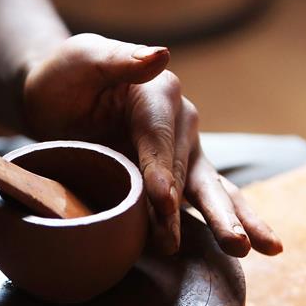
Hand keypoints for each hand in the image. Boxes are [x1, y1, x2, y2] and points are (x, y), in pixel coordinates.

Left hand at [23, 33, 281, 256]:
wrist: (57, 98)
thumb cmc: (66, 76)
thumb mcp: (84, 58)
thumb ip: (119, 59)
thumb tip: (162, 55)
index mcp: (161, 94)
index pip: (160, 138)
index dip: (162, 171)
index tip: (162, 202)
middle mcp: (181, 122)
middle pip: (193, 170)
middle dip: (213, 210)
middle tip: (235, 243)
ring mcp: (183, 151)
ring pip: (210, 190)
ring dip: (229, 221)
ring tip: (248, 249)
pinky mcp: (177, 175)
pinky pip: (201, 201)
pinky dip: (223, 223)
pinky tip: (246, 250)